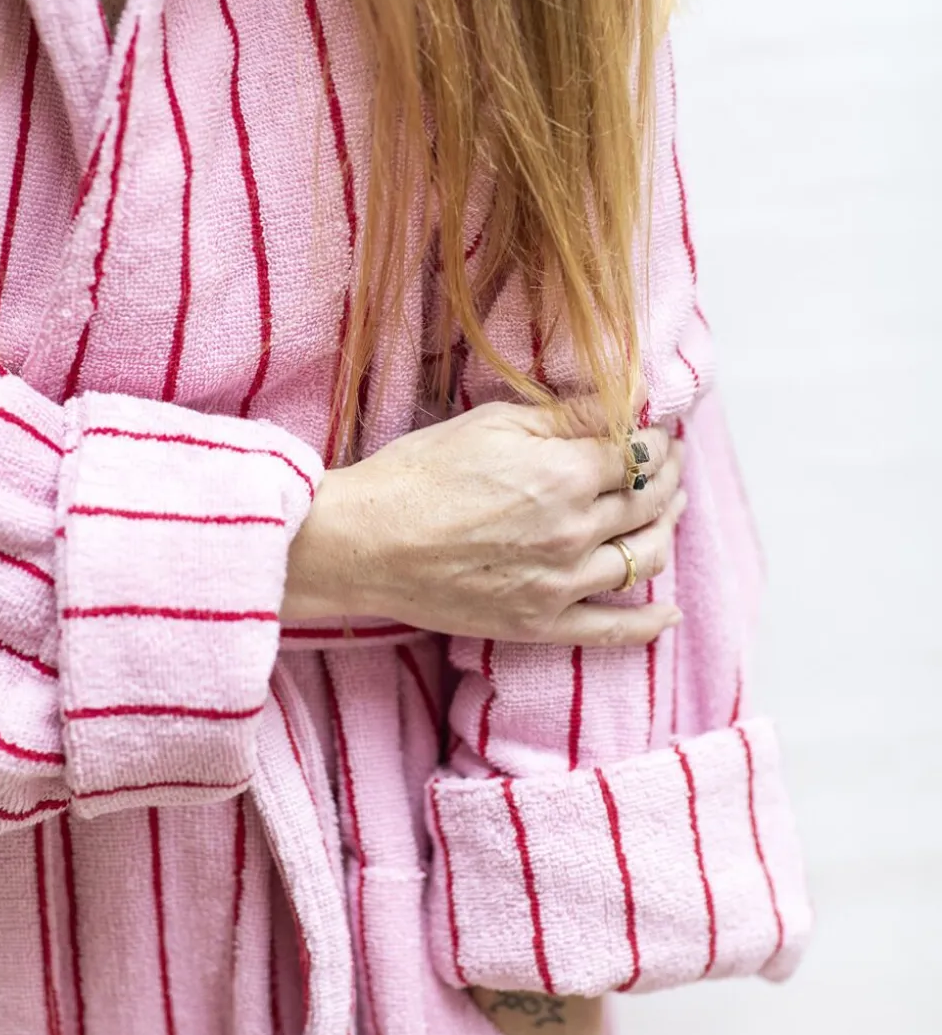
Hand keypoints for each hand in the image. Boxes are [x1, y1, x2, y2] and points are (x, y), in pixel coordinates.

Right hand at [283, 399, 685, 645]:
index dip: (654, 439)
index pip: (638, 453)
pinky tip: (669, 614)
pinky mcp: (540, 624)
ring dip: (667, 530)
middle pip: (648, 501)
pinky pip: (612, 630)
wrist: (364, 543)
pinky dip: (648, 624)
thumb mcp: (493, 423)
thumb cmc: (419, 474)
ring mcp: (561, 584)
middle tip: (671, 462)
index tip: (656, 432)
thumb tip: (623, 404)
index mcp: (566, 475)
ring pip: (643, 558)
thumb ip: (566, 415)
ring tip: (670, 511)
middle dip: (668, 475)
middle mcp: (575, 532)